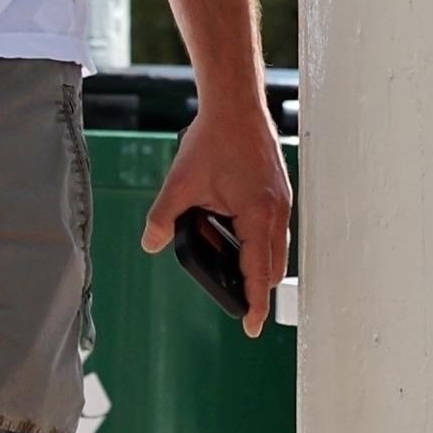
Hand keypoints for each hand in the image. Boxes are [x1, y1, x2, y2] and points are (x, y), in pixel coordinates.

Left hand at [142, 93, 291, 336]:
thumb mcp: (180, 184)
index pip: (258, 272)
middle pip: (271, 266)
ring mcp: (281, 202)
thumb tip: (152, 243)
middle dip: (253, 285)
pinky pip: (272, 229)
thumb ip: (164, 218)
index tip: (251, 326)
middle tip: (234, 300)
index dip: (253, 303)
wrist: (235, 106)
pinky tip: (231, 235)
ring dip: (253, 261)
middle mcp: (277, 211)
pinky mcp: (277, 192)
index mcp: (258, 214)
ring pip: (274, 248)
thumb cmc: (214, 139)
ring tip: (225, 261)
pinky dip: (255, 241)